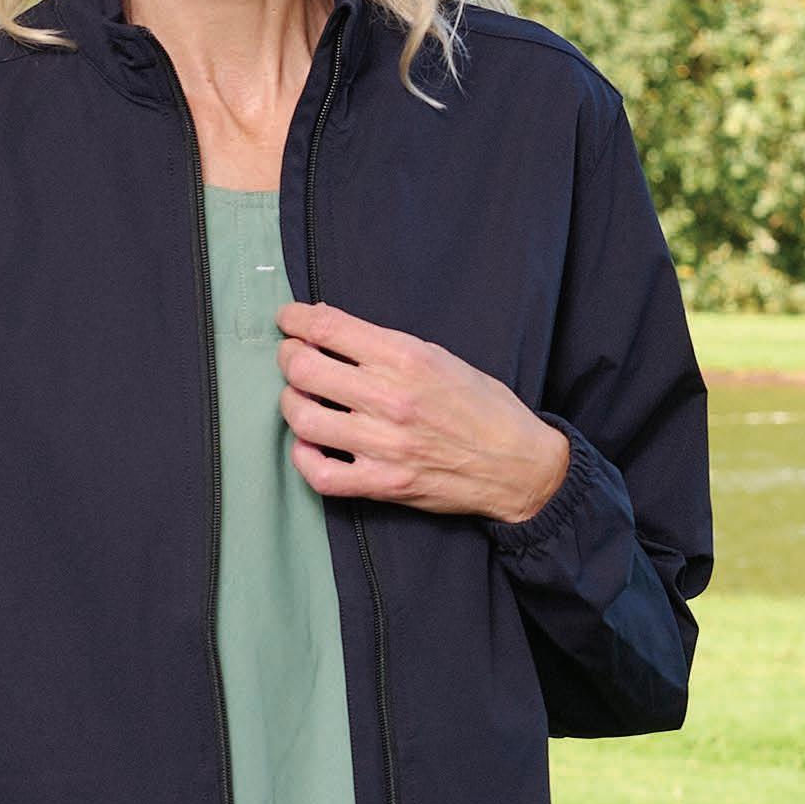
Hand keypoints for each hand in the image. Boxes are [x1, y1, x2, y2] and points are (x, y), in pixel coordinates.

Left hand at [277, 302, 569, 523]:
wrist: (516, 464)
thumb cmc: (481, 406)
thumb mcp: (440, 357)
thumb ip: (386, 345)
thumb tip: (328, 328)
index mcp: (407, 358)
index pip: (328, 329)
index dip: (295, 320)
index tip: (288, 320)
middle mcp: (390, 398)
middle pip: (304, 368)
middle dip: (288, 356)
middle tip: (291, 356)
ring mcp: (383, 444)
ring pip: (303, 418)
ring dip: (291, 403)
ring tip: (299, 398)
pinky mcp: (382, 484)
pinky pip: (319, 474)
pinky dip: (303, 457)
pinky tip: (309, 445)